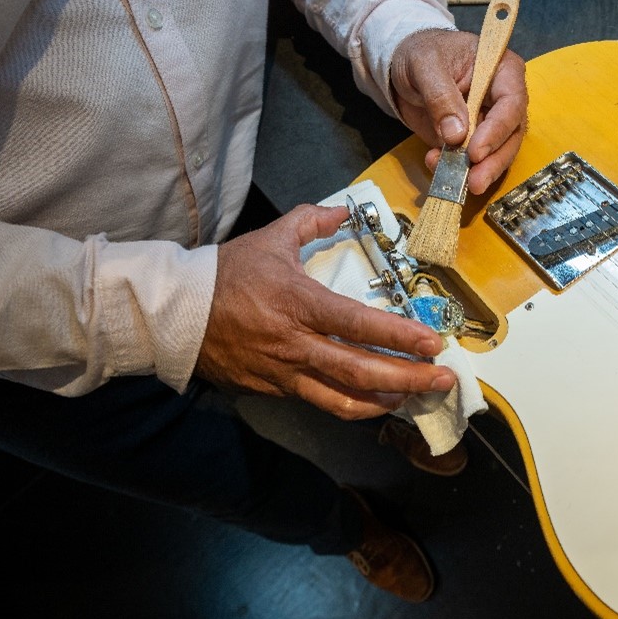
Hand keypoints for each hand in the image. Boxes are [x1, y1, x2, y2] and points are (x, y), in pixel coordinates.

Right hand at [196, 204, 455, 419]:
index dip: (399, 336)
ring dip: (386, 401)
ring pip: (343, 398)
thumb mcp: (270, 238)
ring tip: (416, 396)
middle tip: (442, 378)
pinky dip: (354, 407)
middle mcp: (296, 343)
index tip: (433, 342)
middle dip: (408, 378)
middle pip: (360, 370)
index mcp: (299, 303)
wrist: (175, 314)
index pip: (359, 324)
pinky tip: (377, 403)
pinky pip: (321, 404)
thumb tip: (344, 211)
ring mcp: (285, 372)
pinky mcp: (275, 390)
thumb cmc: (225, 274)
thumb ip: (311, 220)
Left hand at [391, 29, 527, 194]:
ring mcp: (490, 123)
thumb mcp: (425, 65)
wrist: (404, 67)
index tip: (476, 151)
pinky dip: (457, 169)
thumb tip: (456, 134)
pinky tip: (436, 165)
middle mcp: (502, 99)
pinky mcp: (473, 141)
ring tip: (457, 182)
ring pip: (497, 153)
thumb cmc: (421, 53)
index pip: (512, 102)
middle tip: (475, 181)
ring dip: (479, 172)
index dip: (497, 129)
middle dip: (494, 161)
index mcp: (501, 70)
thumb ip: (440, 96)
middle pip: (511, 135)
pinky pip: (473, 161)